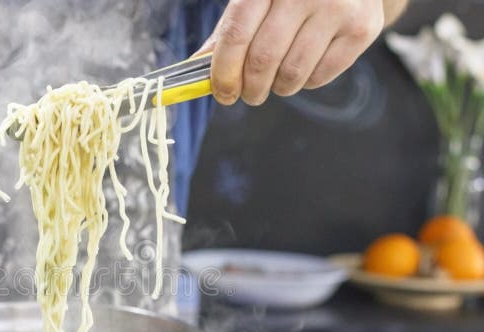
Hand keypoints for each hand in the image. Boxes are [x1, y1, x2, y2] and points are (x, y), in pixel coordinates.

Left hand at [196, 0, 385, 105]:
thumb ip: (229, 29)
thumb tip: (197, 67)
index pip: (236, 34)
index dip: (223, 71)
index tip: (222, 92)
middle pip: (263, 60)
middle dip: (250, 88)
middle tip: (249, 94)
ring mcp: (339, 8)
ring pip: (292, 75)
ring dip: (277, 88)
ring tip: (276, 80)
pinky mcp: (362, 29)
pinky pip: (320, 77)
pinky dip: (305, 82)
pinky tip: (304, 65)